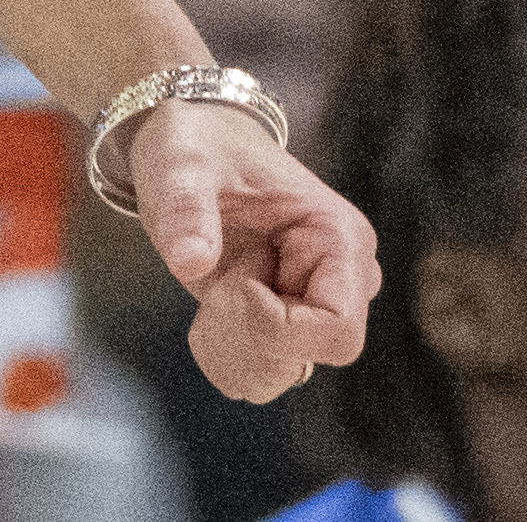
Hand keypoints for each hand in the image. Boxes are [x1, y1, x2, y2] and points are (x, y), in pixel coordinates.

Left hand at [130, 102, 378, 403]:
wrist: (193, 151)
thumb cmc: (196, 150)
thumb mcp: (183, 168)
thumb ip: (188, 210)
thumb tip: (190, 264)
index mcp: (339, 238)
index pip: (337, 332)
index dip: (274, 328)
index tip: (232, 282)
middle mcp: (342, 281)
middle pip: (307, 360)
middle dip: (243, 335)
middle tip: (217, 282)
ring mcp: (316, 307)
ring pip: (280, 377)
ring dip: (230, 348)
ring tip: (214, 290)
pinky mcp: (288, 325)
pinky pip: (262, 376)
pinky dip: (224, 357)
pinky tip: (211, 311)